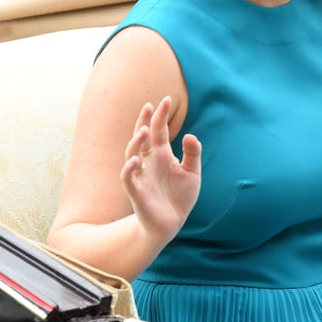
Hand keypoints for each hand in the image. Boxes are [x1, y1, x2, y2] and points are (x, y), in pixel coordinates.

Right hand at [119, 96, 201, 243]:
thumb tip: (190, 135)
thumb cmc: (180, 196)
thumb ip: (192, 153)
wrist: (172, 222)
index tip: (165, 100)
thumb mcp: (192, 172)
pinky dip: (129, 168)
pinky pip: (128, 177)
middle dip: (144, 122)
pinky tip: (136, 159)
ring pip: (132, 153)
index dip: (160, 116)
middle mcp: (149, 161)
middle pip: (142, 137)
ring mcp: (141, 175)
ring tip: (144, 130)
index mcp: (162, 155)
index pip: (159, 130)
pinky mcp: (136, 191)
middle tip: (149, 106)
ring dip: (136, 142)